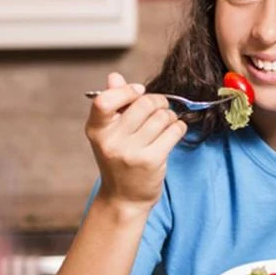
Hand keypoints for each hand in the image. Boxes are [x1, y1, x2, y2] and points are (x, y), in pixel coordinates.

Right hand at [85, 72, 186, 209]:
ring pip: (162, 117)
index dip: (127, 90)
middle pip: (143, 104)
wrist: (123, 198)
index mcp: (97, 129)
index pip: (105, 100)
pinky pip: (173, 131)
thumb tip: (115, 76)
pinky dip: (178, 127)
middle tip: (160, 107)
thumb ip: (114, 103)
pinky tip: (174, 131)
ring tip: (166, 123)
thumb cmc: (119, 160)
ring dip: (170, 116)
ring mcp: (131, 152)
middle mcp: (111, 141)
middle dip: (158, 101)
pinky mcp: (151, 161)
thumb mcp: (109, 133)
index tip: (139, 91)